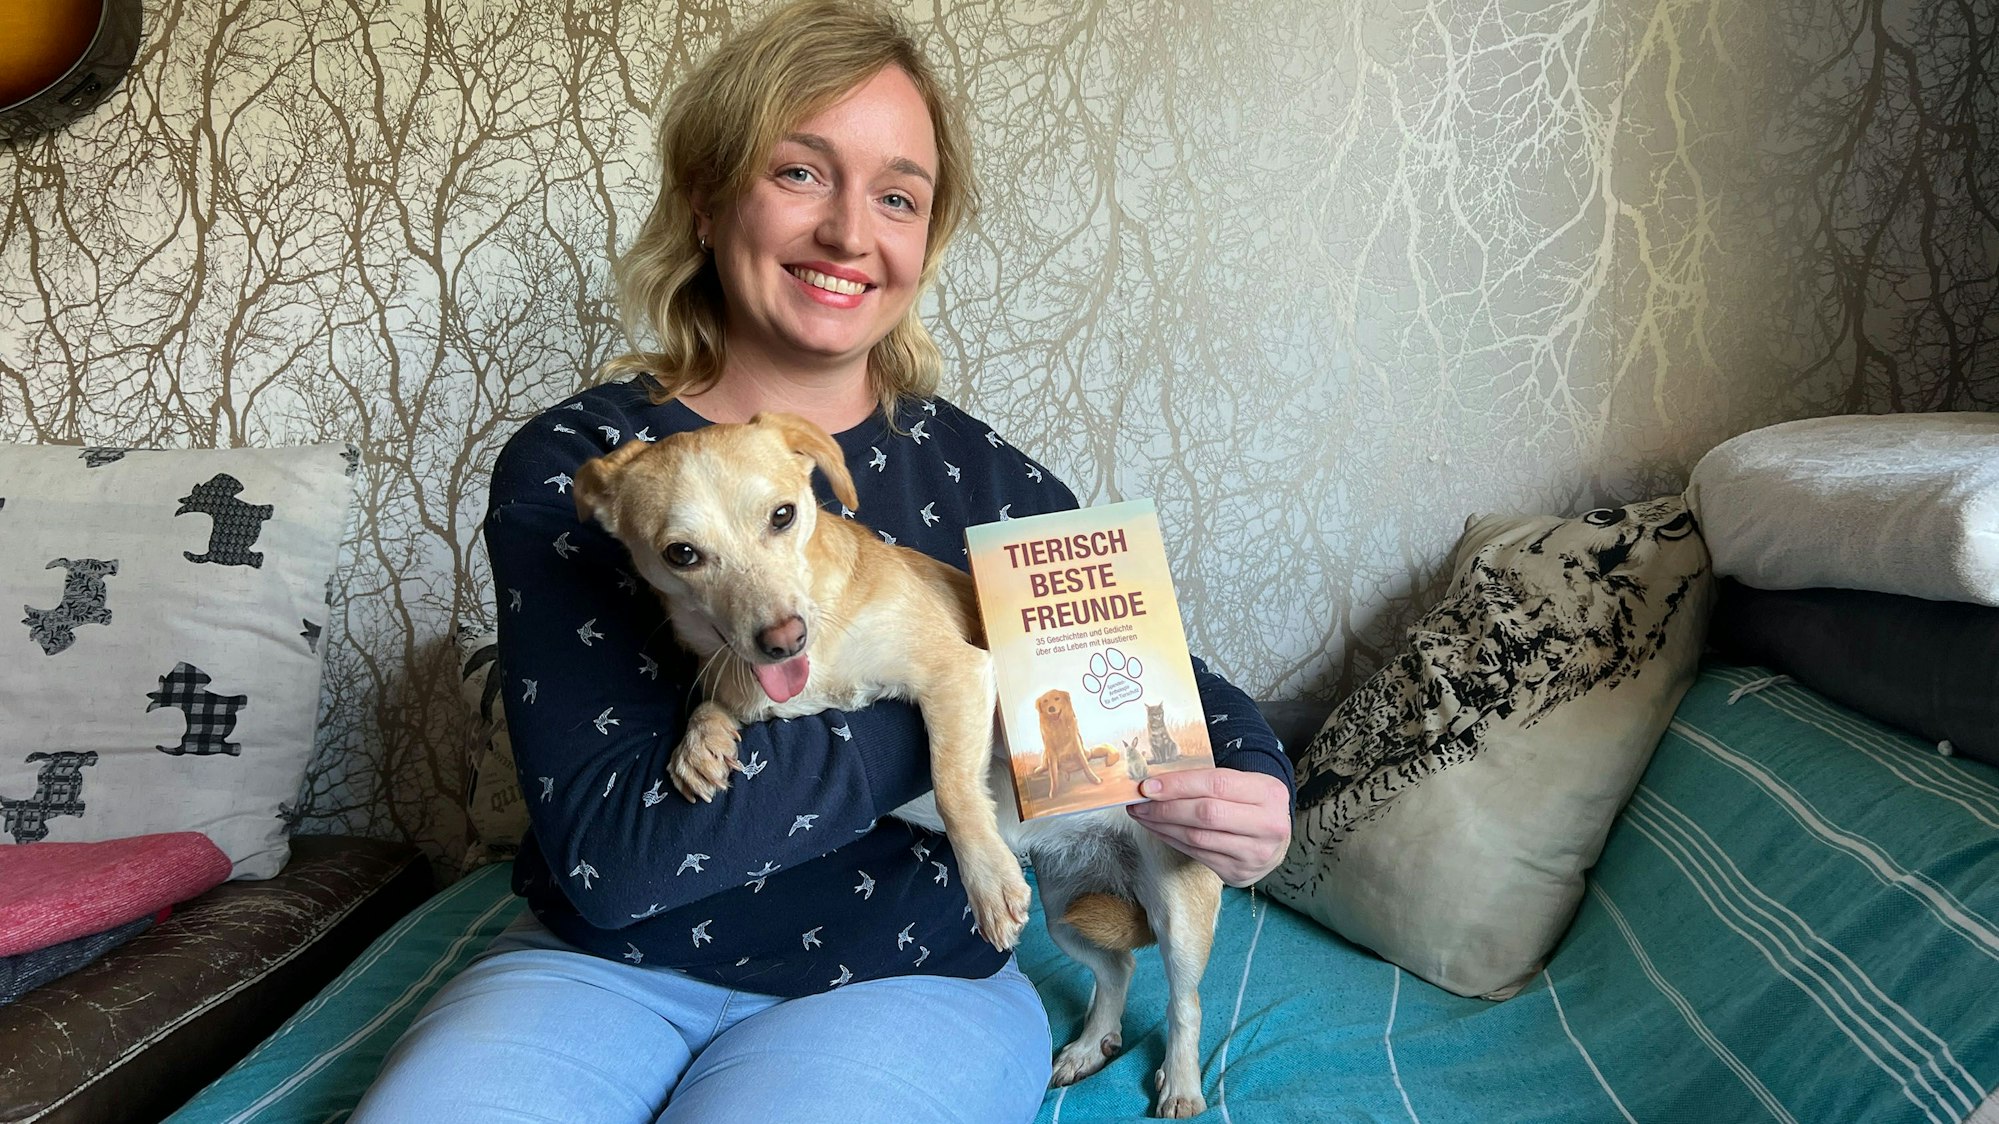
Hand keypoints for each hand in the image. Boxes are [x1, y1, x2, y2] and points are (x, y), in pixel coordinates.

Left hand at [1125, 768, 1290, 886]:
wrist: (1275, 838)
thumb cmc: (1251, 804)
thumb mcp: (1243, 784)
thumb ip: (1207, 780)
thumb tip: (1156, 781)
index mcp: (1268, 792)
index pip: (1217, 784)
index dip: (1179, 784)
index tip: (1149, 785)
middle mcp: (1267, 825)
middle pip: (1206, 814)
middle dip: (1166, 808)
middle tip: (1139, 802)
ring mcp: (1254, 853)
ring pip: (1197, 838)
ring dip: (1162, 826)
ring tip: (1142, 815)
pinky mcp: (1238, 872)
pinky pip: (1196, 853)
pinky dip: (1172, 840)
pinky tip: (1158, 829)